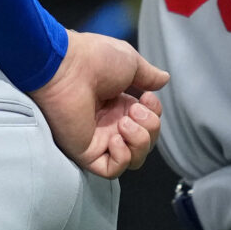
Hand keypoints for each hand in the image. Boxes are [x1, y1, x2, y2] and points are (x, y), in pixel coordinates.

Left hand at [30, 30, 167, 176]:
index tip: (146, 98)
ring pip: (133, 159)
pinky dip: (122, 158)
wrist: (65, 66)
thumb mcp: (130, 62)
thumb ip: (148, 75)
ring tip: (124, 123)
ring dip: (140, 142)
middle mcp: (108, 122)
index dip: (155, 115)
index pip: (148, 123)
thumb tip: (164, 79)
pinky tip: (115, 138)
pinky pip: (111, 170)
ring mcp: (97, 138)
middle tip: (134, 110)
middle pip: (145, 142)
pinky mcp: (85, 151)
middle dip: (151, 128)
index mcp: (118, 103)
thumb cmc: (93, 59)